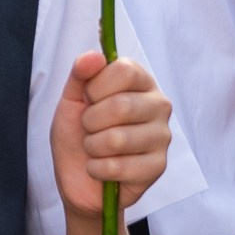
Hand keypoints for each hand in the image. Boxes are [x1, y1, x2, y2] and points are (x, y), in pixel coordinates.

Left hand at [51, 51, 171, 219]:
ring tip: (95, 149)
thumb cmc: (78, 135)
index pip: (124, 71)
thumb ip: (80, 75)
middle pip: (122, 106)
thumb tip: (94, 56)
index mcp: (141, 82)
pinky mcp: (158, 167)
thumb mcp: (71, 101)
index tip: (88, 99)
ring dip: (92, 147)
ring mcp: (162, 137)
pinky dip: (97, 169)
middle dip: (90, 122)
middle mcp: (159, 105)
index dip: (96, 88)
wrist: (79, 178)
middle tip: (89, 129)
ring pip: (117, 139)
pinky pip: (117, 167)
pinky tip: (101, 169)